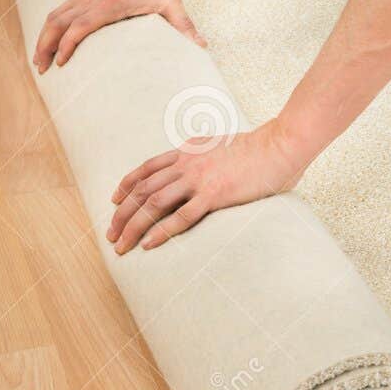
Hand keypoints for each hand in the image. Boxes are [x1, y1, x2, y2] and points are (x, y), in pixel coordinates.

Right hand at [33, 0, 204, 71]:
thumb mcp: (172, 3)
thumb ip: (184, 26)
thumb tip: (202, 47)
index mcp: (109, 2)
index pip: (81, 25)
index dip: (68, 44)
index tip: (62, 63)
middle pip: (58, 22)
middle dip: (46, 46)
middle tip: (42, 69)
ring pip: (53, 16)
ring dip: (43, 39)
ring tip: (38, 61)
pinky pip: (58, 12)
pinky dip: (48, 29)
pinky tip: (46, 44)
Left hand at [105, 121, 305, 249]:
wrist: (279, 145)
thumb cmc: (258, 148)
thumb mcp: (220, 144)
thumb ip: (203, 152)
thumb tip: (195, 159)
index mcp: (188, 151)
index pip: (146, 168)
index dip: (126, 186)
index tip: (114, 202)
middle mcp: (187, 163)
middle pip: (143, 189)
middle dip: (122, 213)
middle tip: (110, 234)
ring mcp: (199, 179)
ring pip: (154, 204)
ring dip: (133, 226)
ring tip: (122, 246)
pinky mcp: (215, 194)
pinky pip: (181, 217)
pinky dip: (161, 232)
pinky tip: (149, 245)